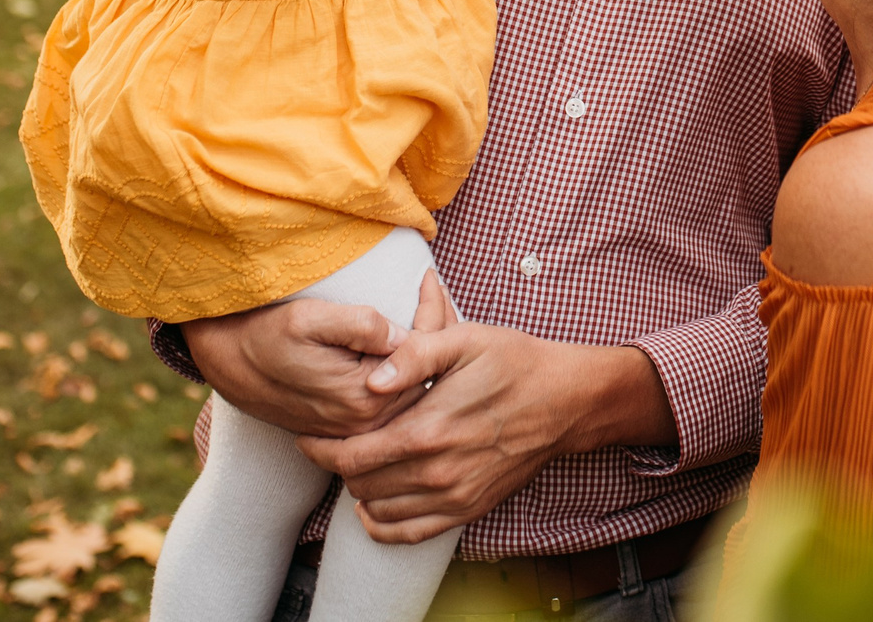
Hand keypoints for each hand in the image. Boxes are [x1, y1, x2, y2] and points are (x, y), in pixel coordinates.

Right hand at [182, 272, 453, 439]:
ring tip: (429, 304)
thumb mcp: (308, 320)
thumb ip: (360, 326)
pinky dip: (406, 366)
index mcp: (365, 397)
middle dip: (437, 330)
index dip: (433, 312)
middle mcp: (368, 422)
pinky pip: (394, 394)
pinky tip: (408, 335)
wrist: (228, 364)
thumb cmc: (265, 337)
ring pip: (412, 387)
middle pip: (424, 375)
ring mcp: (361, 429)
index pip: (421, 355)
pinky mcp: (352, 426)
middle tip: (436, 287)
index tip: (430, 277)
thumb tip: (406, 333)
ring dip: (423, 349)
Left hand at [298, 325, 673, 544]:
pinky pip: (409, 532)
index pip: (351, 455)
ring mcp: (453, 496)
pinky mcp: (467, 509)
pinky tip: (375, 502)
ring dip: (359, 488)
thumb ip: (412, 353)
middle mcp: (437, 472)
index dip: (319, 448)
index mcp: (429, 428)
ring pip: (379, 509)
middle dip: (339, 463)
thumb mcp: (463, 340)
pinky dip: (382, 523)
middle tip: (335, 440)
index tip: (308, 434)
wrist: (564, 400)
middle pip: (359, 483)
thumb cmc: (513, 363)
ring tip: (359, 462)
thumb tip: (370, 379)